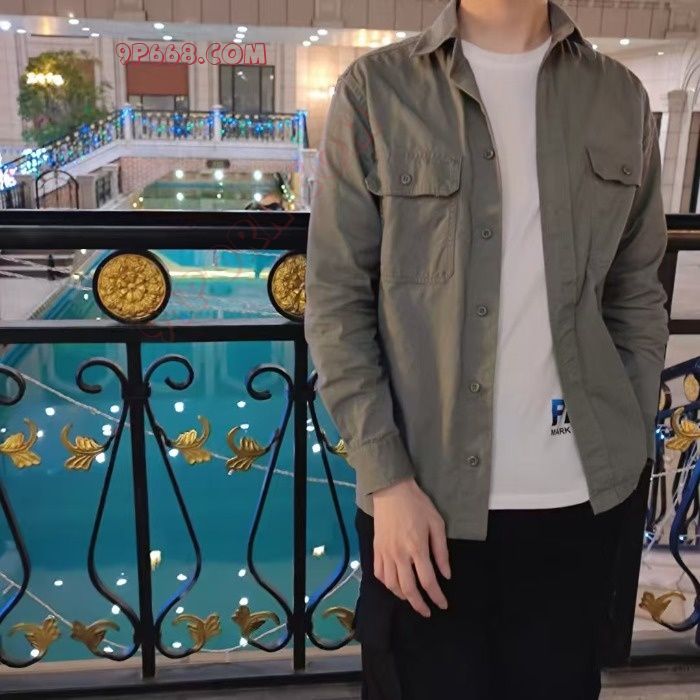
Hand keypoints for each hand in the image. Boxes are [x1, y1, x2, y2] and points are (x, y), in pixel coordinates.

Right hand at [371, 477, 450, 616]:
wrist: (391, 490)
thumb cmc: (417, 505)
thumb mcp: (437, 524)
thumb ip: (441, 551)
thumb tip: (446, 574)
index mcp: (417, 548)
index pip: (428, 581)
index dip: (436, 596)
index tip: (443, 605)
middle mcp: (399, 555)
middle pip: (408, 589)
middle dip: (419, 605)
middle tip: (427, 611)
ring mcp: (385, 553)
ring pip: (392, 585)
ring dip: (403, 597)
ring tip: (412, 599)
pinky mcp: (376, 550)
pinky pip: (379, 574)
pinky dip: (388, 584)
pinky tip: (395, 585)